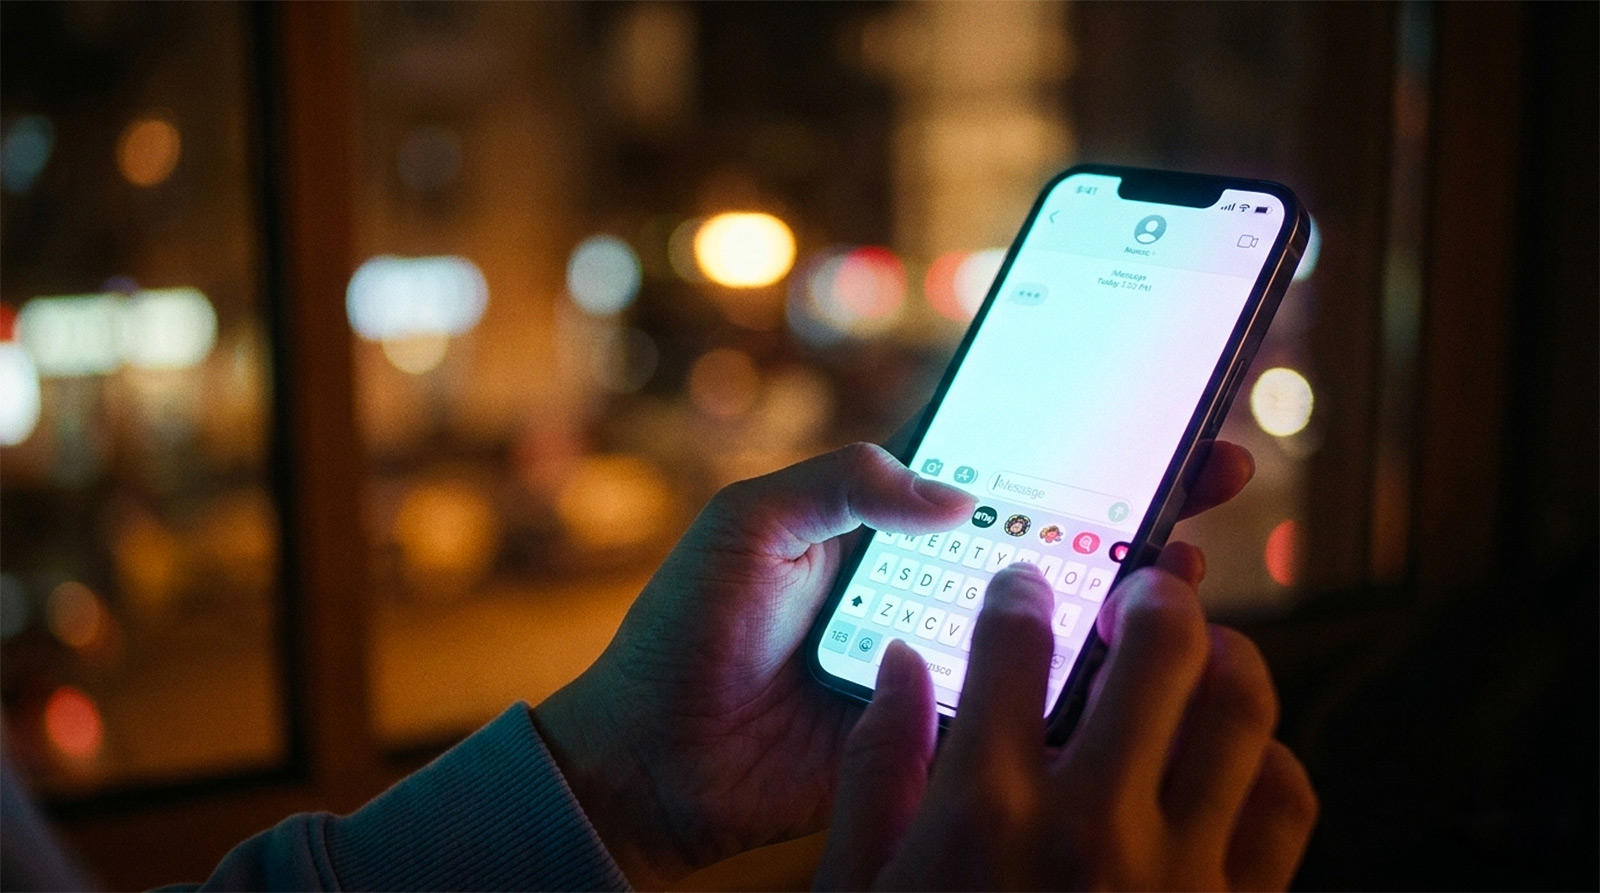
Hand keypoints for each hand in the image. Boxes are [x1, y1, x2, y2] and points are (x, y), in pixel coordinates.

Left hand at [534, 440, 1254, 887]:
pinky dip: (1092, 678)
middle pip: (1053, 532)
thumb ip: (842, 481)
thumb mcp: (749, 524)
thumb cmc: (688, 630)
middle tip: (1212, 467)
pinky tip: (1139, 653)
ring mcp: (946, 653)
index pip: (1000, 465)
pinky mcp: (946, 725)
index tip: (1148, 406)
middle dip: (1135, 496)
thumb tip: (954, 489)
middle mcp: (931, 581)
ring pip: (1059, 615)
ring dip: (1130, 586)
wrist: (655, 758)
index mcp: (886, 521)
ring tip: (1185, 558)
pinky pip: (1031, 699)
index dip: (1072, 435)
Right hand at [816, 551, 1317, 890]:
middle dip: (1151, 594)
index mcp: (983, 811)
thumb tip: (895, 663)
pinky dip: (1271, 759)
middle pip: (1157, 646)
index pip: (1015, 641)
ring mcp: (1177, 873)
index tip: (1027, 585)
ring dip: (1226, 657)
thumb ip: (872, 775)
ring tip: (1201, 652)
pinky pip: (1287, 804)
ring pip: (1241, 708)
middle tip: (1140, 591)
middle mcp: (1091, 823)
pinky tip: (1235, 757)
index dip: (1024, 590)